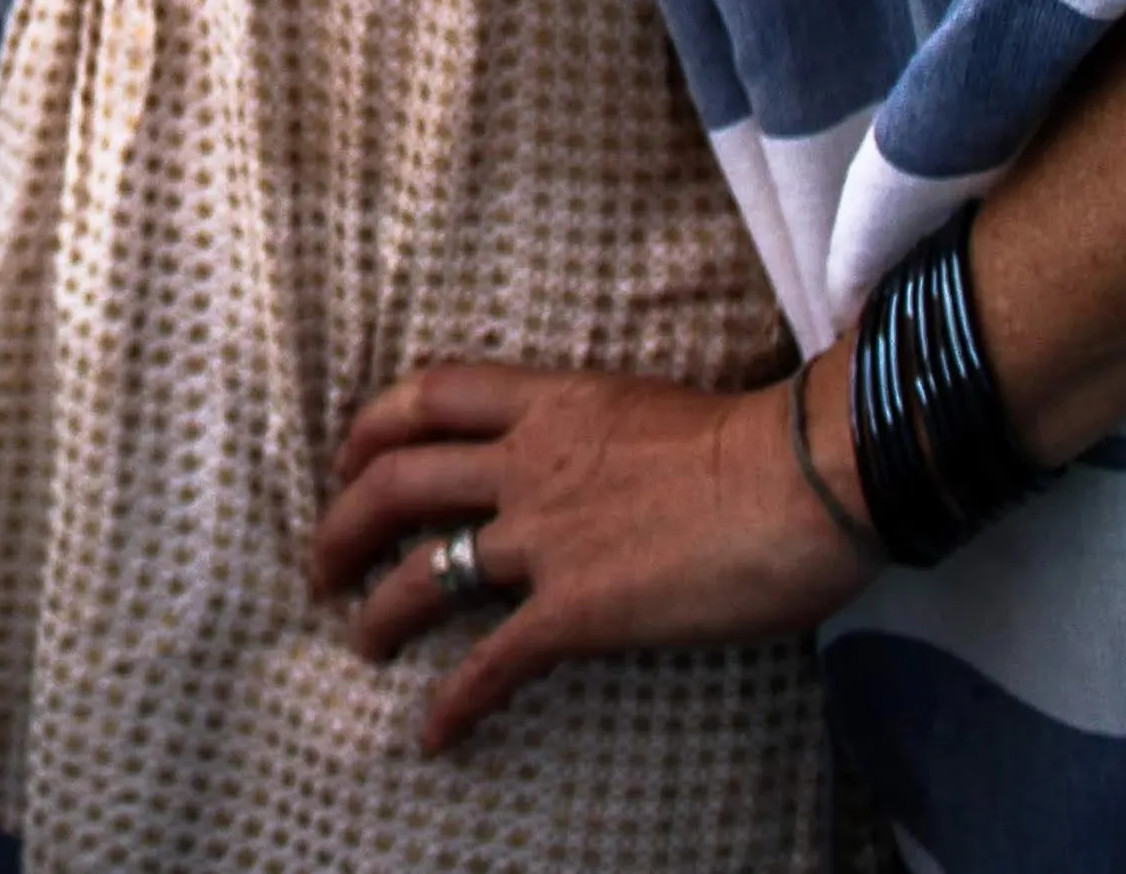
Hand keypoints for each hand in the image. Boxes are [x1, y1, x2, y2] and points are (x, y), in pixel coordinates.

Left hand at [309, 348, 875, 751]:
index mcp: (552, 401)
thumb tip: (591, 456)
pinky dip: (454, 703)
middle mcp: (530, 462)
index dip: (374, 423)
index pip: (432, 391)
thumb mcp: (649, 407)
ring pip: (424, 570)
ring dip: (378, 612)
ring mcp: (546, 537)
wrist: (801, 480)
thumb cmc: (753, 442)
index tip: (351, 455)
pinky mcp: (574, 612)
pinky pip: (491, 663)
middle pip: (397, 477)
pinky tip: (434, 734)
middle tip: (324, 561)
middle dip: (343, 522)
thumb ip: (598, 430)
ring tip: (360, 641)